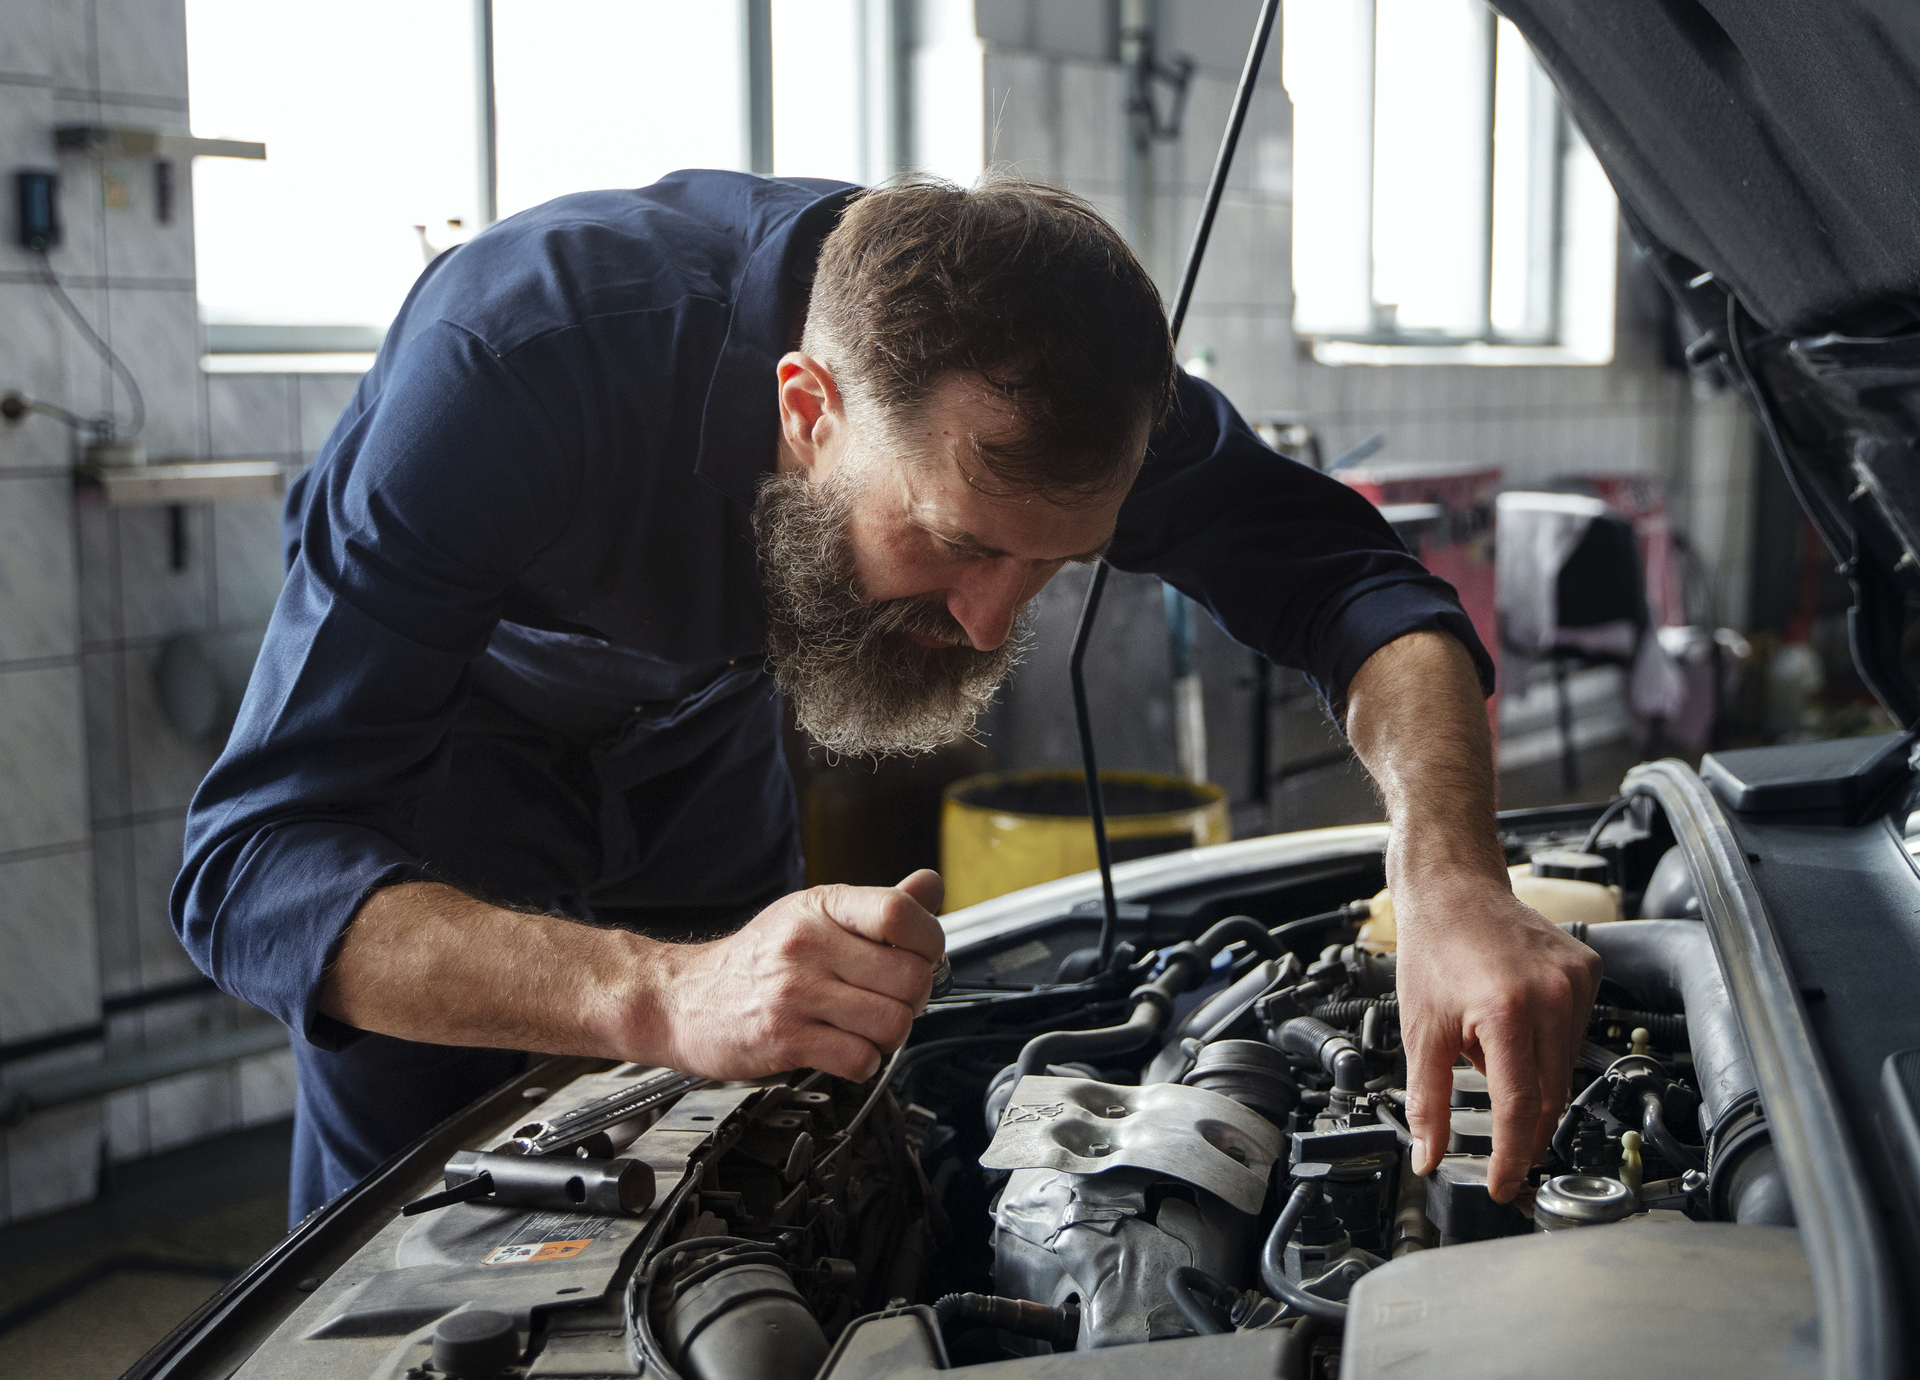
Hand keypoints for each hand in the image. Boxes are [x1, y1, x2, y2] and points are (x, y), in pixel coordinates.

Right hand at [633, 869, 946, 1082]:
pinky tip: (846, 1050)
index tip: (921, 956)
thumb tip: (931, 885)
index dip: (928, 941)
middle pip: (909, 976)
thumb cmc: (753, 960)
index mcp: (821, 908)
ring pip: (893, 1022)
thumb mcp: (811, 914)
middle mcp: (808, 945)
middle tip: (892, 1000)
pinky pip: (860, 1058)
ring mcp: (796, 993)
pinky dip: (864, 1063)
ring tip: (866, 1028)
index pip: (900, 913)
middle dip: (913, 998)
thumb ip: (876, 906)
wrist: (680, 998)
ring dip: (889, 1035)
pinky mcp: (785, 1039)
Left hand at [1395, 874, 1599, 1201]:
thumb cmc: (1434, 950)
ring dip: (1531, 1080)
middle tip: (1500, 1147)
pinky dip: (1546, 1047)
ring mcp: (1576, 982)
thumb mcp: (1420, 1030)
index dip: (1513, 1156)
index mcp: (1508, 1011)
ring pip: (1563, 1068)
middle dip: (1523, 1128)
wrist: (1454, 889)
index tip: (1504, 1185)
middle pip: (1548, 1095)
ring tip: (1490, 1049)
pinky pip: (1573, 1035)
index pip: (1520, 1108)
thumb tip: (1429, 1155)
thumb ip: (1427, 1100)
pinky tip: (1515, 1026)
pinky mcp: (1588, 972)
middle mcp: (1552, 995)